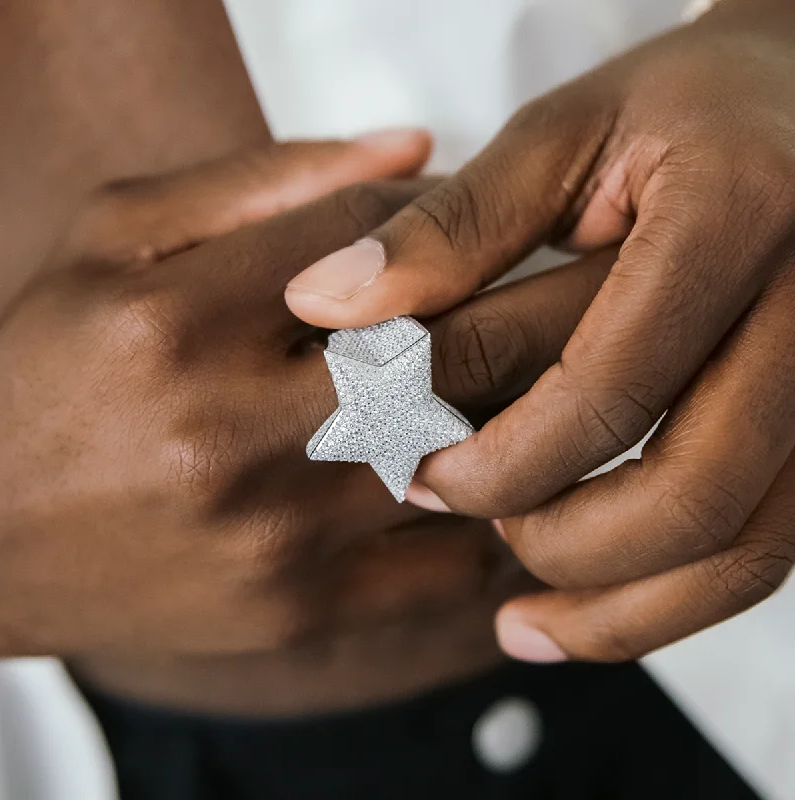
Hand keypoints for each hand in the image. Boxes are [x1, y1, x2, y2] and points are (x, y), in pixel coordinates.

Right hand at [0, 139, 521, 656]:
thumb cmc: (51, 374)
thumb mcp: (115, 239)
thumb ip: (265, 178)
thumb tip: (415, 147)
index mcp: (174, 321)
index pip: (374, 239)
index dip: (434, 220)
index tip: (445, 231)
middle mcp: (226, 434)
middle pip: (438, 348)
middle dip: (489, 315)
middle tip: (497, 308)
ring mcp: (271, 537)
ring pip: (462, 454)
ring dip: (496, 410)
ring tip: (474, 388)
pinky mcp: (297, 612)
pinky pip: (449, 563)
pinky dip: (475, 515)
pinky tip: (449, 480)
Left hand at [284, 0, 794, 661]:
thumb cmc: (681, 111)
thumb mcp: (564, 135)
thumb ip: (450, 227)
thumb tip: (321, 303)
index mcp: (737, 219)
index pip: (605, 389)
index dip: (496, 456)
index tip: (415, 469)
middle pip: (688, 495)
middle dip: (556, 538)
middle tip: (462, 516)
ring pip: (745, 552)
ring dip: (621, 608)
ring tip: (520, 618)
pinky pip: (768, 552)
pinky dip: (677, 602)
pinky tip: (593, 610)